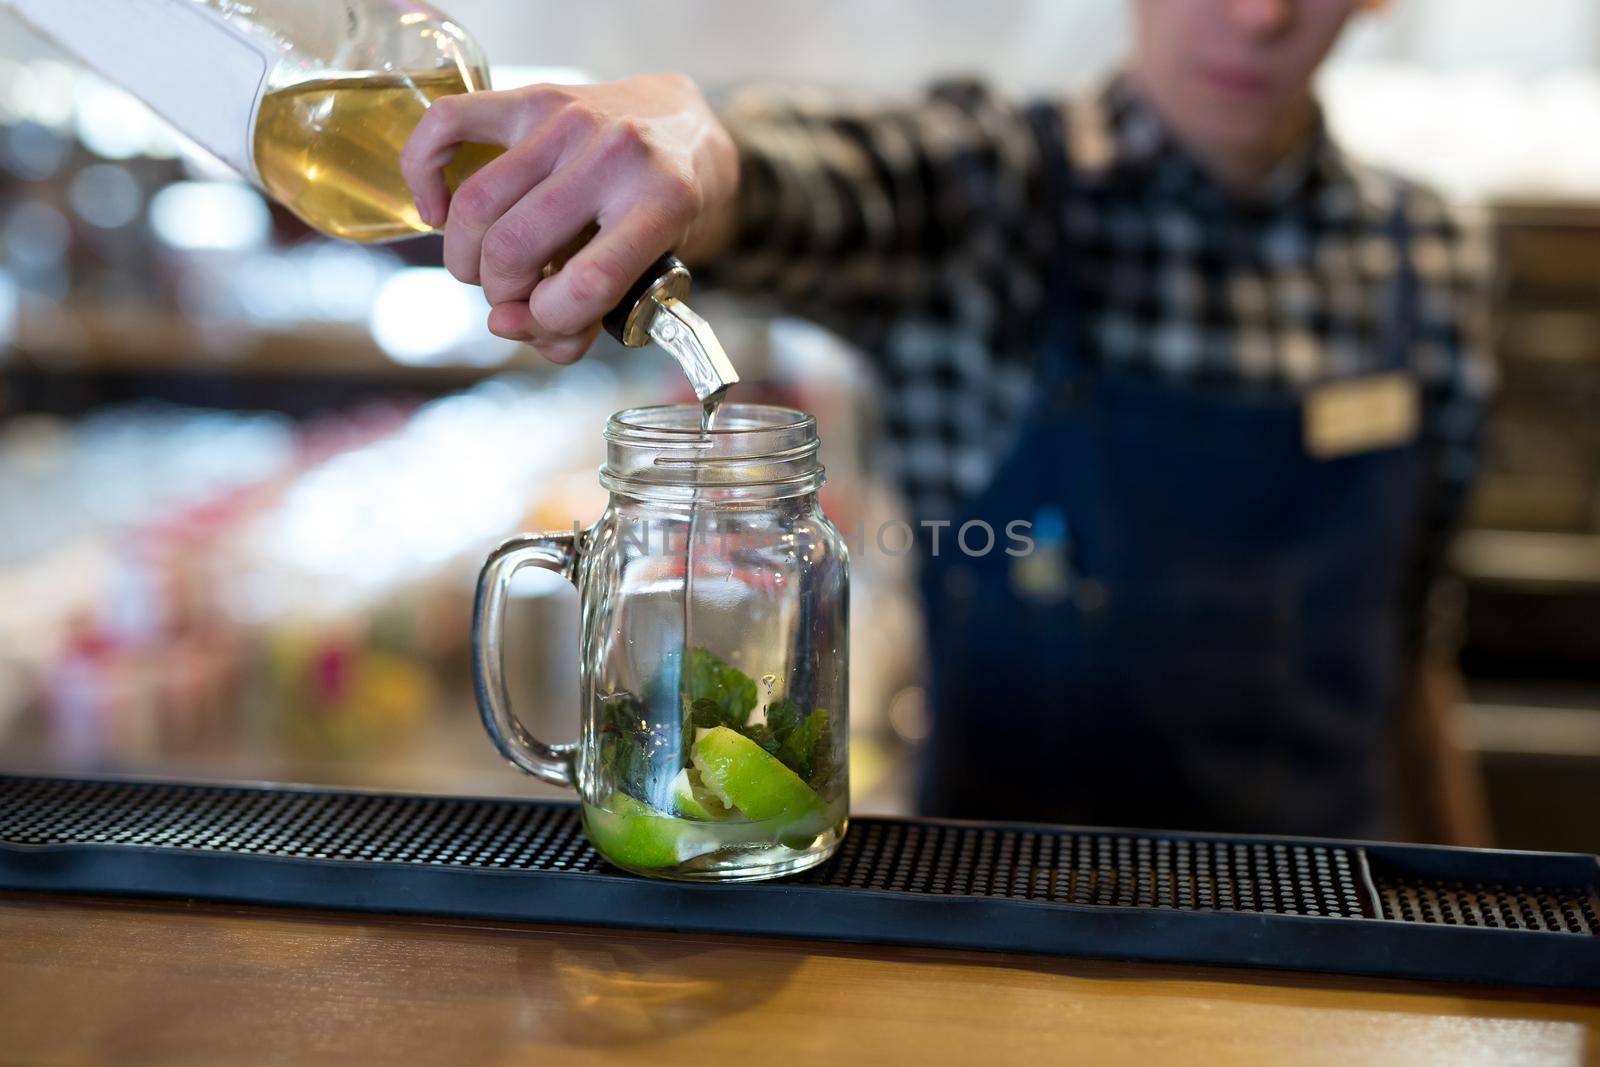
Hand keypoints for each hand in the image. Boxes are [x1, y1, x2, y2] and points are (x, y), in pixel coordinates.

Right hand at [401, 73, 738, 363]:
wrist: (685, 128)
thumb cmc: (664, 216)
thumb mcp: (652, 276)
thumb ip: (585, 318)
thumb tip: (506, 327)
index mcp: (663, 203)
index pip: (588, 283)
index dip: (551, 320)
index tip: (544, 322)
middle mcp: (616, 154)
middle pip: (515, 246)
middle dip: (501, 294)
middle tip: (514, 298)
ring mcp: (568, 120)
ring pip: (477, 203)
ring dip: (466, 259)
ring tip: (485, 271)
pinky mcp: (531, 98)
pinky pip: (446, 124)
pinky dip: (423, 173)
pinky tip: (436, 212)